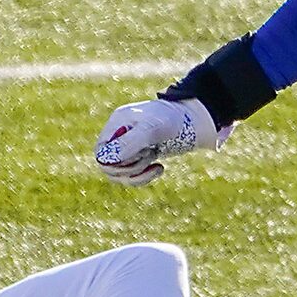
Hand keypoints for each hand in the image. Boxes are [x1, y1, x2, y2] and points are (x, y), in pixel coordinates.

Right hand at [93, 97, 226, 185]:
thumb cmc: (174, 120)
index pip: (101, 152)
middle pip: (109, 166)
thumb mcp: (153, 129)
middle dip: (129, 168)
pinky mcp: (141, 156)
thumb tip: (107, 159)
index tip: (135, 158)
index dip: (114, 163)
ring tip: (155, 159)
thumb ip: (130, 142)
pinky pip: (133, 176)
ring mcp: (130, 147)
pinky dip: (145, 177)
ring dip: (138, 173)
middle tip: (148, 156)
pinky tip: (160, 168)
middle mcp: (120, 135)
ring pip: (121, 174)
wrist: (196, 121)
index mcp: (117, 124)